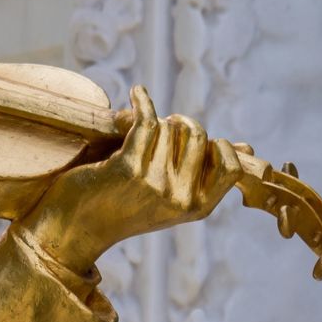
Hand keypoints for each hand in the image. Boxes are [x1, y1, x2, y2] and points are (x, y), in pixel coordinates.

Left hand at [17, 85, 241, 271]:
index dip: (214, 145)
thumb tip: (247, 148)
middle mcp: (180, 199)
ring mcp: (154, 185)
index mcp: (197, 208)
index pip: (231, 166)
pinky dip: (141, 101)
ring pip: (169, 127)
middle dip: (179, 124)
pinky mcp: (127, 169)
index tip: (193, 142)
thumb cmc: (124, 206)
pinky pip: (147, 122)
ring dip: (153, 119)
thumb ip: (205, 173)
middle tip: (158, 130)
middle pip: (197, 134)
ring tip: (136, 128)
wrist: (74, 227)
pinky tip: (136, 94)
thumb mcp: (171, 197)